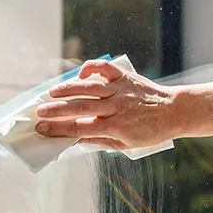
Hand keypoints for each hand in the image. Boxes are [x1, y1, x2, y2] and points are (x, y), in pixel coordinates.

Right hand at [28, 59, 186, 148]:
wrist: (174, 112)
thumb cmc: (149, 132)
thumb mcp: (125, 144)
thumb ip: (99, 141)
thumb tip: (74, 139)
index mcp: (115, 127)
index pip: (80, 127)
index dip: (58, 128)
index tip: (42, 128)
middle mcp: (115, 107)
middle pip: (80, 107)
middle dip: (56, 110)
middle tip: (38, 111)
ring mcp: (120, 89)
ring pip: (88, 87)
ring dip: (67, 90)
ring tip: (50, 94)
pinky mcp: (125, 76)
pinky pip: (103, 68)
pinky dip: (89, 69)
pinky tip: (79, 75)